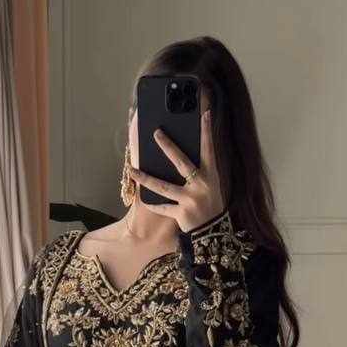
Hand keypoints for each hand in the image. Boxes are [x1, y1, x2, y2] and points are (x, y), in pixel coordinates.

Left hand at [130, 109, 224, 232]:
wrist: (214, 233)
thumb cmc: (211, 206)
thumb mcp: (212, 186)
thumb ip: (200, 172)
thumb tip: (180, 157)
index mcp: (211, 175)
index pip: (209, 149)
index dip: (207, 132)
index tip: (205, 114)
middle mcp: (201, 185)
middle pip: (181, 162)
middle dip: (167, 146)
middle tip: (156, 133)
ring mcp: (191, 199)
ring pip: (163, 186)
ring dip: (145, 178)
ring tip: (132, 170)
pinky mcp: (182, 213)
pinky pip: (163, 207)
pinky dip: (153, 204)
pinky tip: (142, 198)